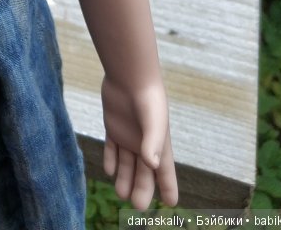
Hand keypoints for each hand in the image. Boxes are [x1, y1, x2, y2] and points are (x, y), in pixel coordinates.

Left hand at [101, 77, 178, 209]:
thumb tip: (151, 165)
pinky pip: (112, 147)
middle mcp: (144, 142)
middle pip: (144, 172)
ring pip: (126, 163)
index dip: (168, 187)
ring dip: (124, 178)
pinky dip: (110, 159)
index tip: (171, 204)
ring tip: (121, 193)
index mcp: (159, 144)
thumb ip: (153, 143)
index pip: (165, 171)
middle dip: (142, 188)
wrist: (128, 74)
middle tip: (138, 206)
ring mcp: (128, 134)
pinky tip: (109, 170)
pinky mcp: (113, 126)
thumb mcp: (153, 122)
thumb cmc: (147, 98)